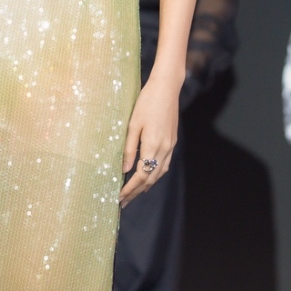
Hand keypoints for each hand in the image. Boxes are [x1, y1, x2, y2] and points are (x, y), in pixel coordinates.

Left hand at [120, 72, 180, 205]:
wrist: (167, 88)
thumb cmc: (146, 102)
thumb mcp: (133, 124)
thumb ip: (129, 148)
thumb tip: (124, 170)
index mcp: (152, 145)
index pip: (141, 176)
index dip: (130, 189)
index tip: (119, 197)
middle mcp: (164, 149)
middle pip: (150, 179)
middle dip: (136, 192)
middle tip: (123, 202)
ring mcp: (170, 146)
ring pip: (159, 174)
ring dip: (146, 186)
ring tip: (133, 194)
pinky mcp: (172, 141)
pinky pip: (164, 165)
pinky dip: (155, 175)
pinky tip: (148, 178)